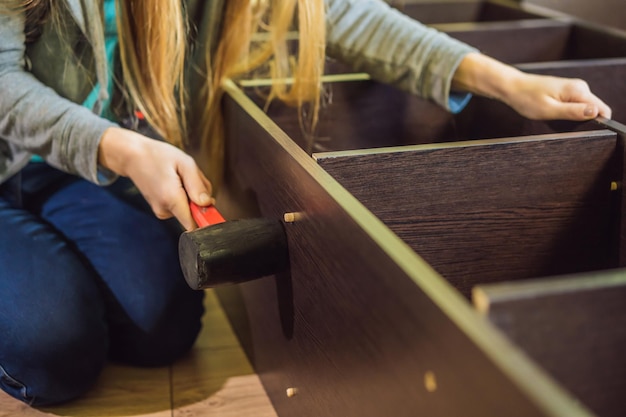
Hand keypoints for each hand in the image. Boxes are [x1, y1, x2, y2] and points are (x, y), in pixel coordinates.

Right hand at [98, 127, 213, 230]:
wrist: (133, 156)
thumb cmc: (158, 156)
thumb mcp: (185, 163)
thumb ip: (198, 185)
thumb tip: (208, 203)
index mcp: (172, 199)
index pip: (194, 225)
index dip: (206, 218)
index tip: (210, 207)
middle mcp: (165, 210)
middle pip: (195, 215)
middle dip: (200, 199)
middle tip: (191, 179)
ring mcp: (161, 211)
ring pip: (188, 210)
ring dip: (191, 195)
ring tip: (180, 177)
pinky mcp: (160, 209)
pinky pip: (180, 207)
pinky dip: (183, 196)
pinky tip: (175, 182)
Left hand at [453, 52, 611, 120]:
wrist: (512, 87)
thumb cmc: (526, 99)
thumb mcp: (549, 110)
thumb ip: (573, 112)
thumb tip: (596, 113)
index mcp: (578, 91)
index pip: (602, 109)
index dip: (598, 123)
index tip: (582, 130)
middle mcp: (580, 87)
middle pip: (594, 109)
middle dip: (583, 121)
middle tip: (562, 124)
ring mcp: (574, 88)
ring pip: (584, 108)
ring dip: (574, 118)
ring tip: (555, 119)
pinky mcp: (567, 91)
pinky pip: (575, 105)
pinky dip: (567, 113)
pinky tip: (554, 115)